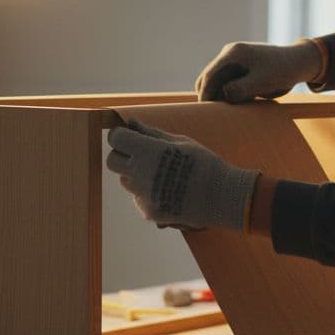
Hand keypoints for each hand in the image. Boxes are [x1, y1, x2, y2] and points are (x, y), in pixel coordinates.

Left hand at [106, 121, 259, 231]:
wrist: (222, 197)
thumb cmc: (203, 163)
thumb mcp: (180, 142)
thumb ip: (151, 133)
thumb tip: (131, 123)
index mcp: (148, 151)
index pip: (116, 139)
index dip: (120, 136)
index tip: (129, 136)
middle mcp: (140, 174)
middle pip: (112, 161)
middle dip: (122, 155)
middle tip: (140, 155)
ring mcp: (143, 195)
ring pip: (125, 181)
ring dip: (136, 175)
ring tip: (162, 175)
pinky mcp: (148, 212)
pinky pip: (138, 198)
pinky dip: (148, 193)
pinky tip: (169, 191)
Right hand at [195, 40, 322, 102]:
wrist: (297, 63)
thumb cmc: (282, 71)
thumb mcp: (262, 82)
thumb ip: (241, 89)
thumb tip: (222, 95)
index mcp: (233, 53)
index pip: (210, 74)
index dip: (205, 93)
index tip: (204, 111)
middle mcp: (230, 55)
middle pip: (208, 78)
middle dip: (208, 95)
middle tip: (211, 116)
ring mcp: (233, 62)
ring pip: (216, 82)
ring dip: (217, 96)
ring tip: (224, 112)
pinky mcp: (239, 70)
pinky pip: (226, 84)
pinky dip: (226, 95)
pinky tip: (234, 105)